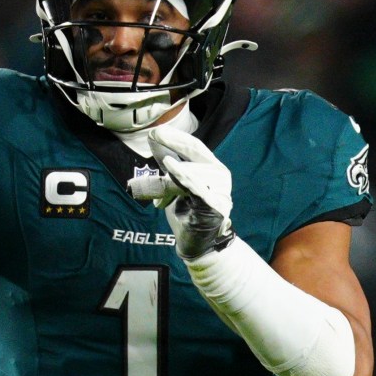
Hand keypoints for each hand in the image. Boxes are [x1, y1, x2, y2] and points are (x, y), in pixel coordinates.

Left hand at [127, 123, 234, 260]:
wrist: (198, 245)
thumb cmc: (187, 214)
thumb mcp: (174, 186)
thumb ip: (169, 167)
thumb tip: (155, 143)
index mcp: (212, 168)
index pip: (194, 146)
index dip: (176, 136)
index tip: (156, 129)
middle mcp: (220, 175)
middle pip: (194, 152)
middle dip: (173, 142)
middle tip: (154, 134)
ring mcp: (221, 190)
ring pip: (191, 171)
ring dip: (170, 177)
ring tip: (161, 191)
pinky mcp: (215, 205)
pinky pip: (196, 187)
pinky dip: (182, 175)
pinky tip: (169, 165)